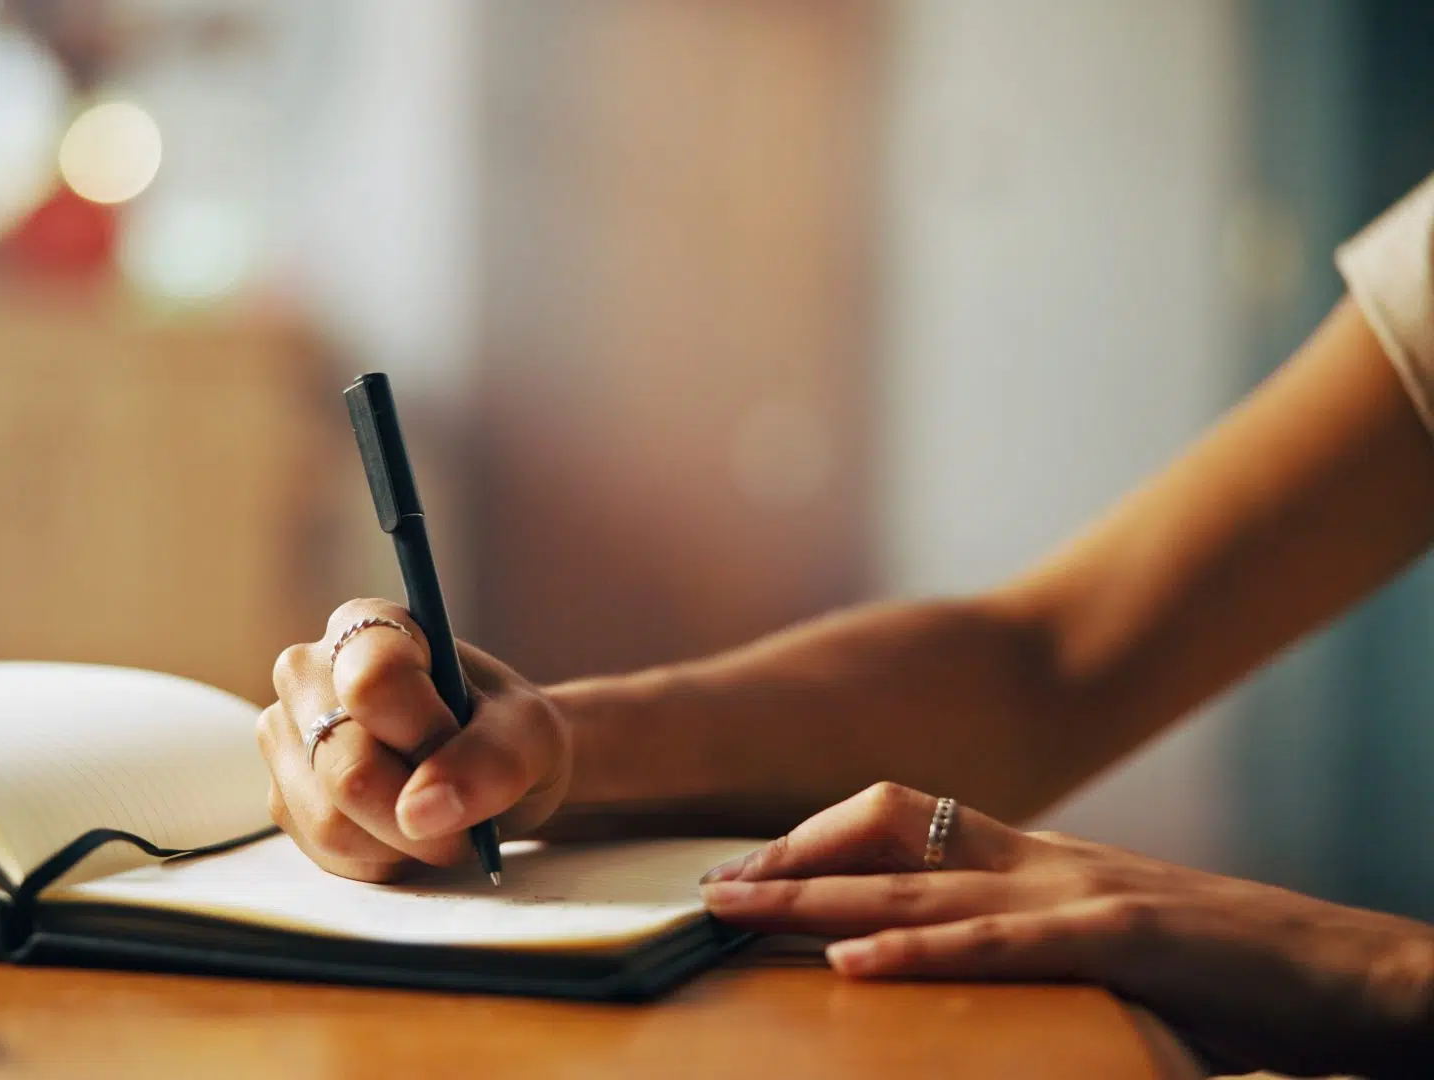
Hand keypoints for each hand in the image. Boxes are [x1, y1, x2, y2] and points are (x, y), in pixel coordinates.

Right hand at [256, 599, 571, 882]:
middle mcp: (307, 675)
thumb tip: (419, 812)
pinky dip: (382, 858)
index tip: (459, 745)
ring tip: (434, 813)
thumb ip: (491, 761)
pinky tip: (404, 831)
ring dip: (403, 840)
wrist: (491, 772)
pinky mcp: (284, 799)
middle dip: (418, 807)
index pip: (371, 682)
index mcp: (365, 628)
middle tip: (463, 807)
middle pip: (346, 766)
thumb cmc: (505, 734)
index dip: (424, 733)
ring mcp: (285, 740)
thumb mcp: (530, 734)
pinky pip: (327, 853)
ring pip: (332, 820)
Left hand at [700, 782, 1433, 1077]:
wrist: (1344, 971)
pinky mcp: (1121, 938)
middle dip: (787, 863)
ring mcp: (1078, 894)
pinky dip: (921, 952)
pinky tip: (853, 965)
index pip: (900, 821)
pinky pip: (1000, 944)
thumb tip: (926, 966)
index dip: (815, 837)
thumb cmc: (1221, 972)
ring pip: (919, 886)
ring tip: (738, 912)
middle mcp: (1041, 863)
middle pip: (884, 844)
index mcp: (1034, 862)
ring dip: (818, 899)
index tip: (746, 868)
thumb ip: (1018, 945)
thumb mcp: (1096, 948)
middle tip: (705, 886)